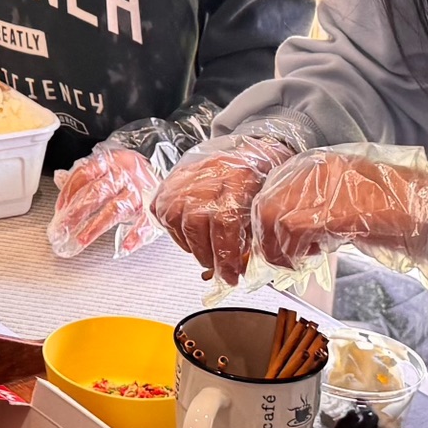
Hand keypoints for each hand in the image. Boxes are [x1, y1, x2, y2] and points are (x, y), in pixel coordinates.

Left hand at [50, 144, 163, 258]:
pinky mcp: (154, 207)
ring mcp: (141, 191)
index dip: (69, 192)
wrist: (171, 168)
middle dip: (77, 212)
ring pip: (116, 208)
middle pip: (97, 192)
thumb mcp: (110, 166)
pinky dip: (136, 235)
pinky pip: (145, 222)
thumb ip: (85, 174)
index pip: (85, 174)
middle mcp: (126, 175)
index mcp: (112, 162)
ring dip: (97, 225)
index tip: (59, 210)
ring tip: (82, 240)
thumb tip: (59, 178)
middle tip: (62, 228)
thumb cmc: (134, 172)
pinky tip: (125, 247)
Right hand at [150, 124, 311, 282]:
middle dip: (209, 257)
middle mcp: (206, 177)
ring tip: (207, 254)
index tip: (231, 276)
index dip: (226, 258)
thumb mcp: (264, 204)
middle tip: (219, 269)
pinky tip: (191, 237)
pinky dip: (176, 232)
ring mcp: (184, 179)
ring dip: (193, 247)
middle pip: (197, 227)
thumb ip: (252, 235)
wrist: (247, 151)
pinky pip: (164, 215)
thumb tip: (240, 267)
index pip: (224, 226)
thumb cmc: (260, 179)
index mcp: (236, 180)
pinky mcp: (170, 183)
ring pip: (177, 223)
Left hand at [249, 149, 427, 272]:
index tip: (275, 240)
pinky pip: (289, 229)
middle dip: (265, 234)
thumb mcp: (352, 199)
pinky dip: (292, 250)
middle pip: (265, 200)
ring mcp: (322, 187)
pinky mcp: (329, 209)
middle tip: (281, 256)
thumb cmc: (399, 210)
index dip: (269, 218)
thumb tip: (297, 230)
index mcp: (322, 162)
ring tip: (296, 260)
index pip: (274, 186)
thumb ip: (323, 205)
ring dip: (277, 245)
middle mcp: (317, 168)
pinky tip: (310, 259)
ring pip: (270, 215)